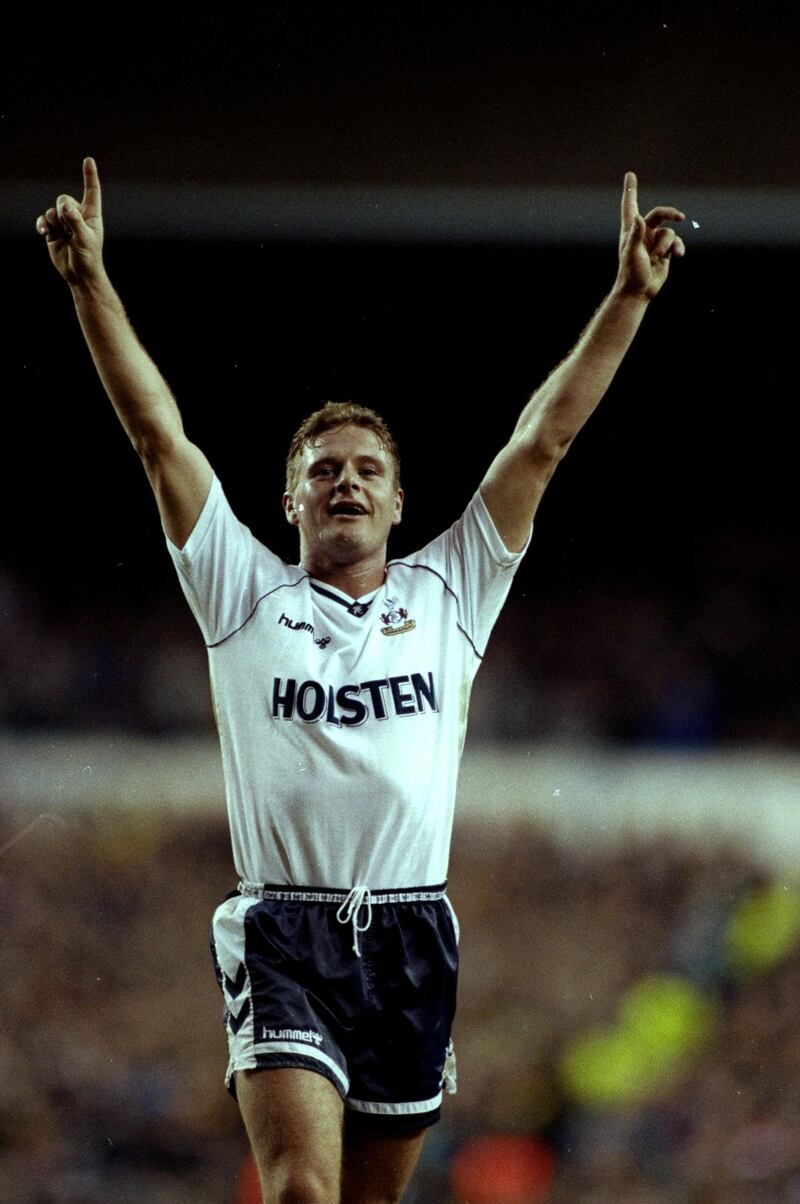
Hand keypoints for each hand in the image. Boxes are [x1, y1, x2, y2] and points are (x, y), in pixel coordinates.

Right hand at [36, 158, 103, 285]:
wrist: (78, 274)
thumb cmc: (88, 257)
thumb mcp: (84, 239)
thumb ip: (75, 221)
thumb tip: (65, 206)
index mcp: (91, 214)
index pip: (91, 191)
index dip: (89, 176)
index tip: (89, 160)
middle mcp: (78, 215)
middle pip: (64, 199)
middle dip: (62, 210)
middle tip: (68, 227)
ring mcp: (64, 222)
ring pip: (52, 210)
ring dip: (53, 221)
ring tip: (62, 235)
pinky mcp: (53, 230)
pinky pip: (44, 220)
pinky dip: (42, 225)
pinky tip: (44, 233)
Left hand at [616, 171, 684, 299]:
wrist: (640, 290)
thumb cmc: (631, 272)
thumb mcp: (631, 252)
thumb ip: (636, 234)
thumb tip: (638, 216)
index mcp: (631, 230)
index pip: (630, 206)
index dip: (630, 191)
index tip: (630, 175)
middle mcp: (643, 233)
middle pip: (659, 214)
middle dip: (670, 214)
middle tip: (680, 217)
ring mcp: (655, 241)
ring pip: (669, 233)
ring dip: (665, 246)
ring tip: (657, 259)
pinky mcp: (665, 251)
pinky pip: (676, 242)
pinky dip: (678, 247)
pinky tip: (678, 255)